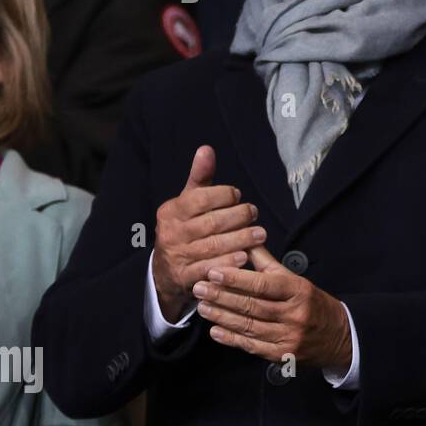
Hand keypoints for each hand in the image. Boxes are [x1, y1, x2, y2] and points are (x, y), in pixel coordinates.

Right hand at [152, 145, 263, 321]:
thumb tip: (207, 149)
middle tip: (255, 214)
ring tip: (260, 234)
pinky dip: (228, 262)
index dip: (223, 195)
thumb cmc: (185, 228)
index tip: (238, 196)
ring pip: (213, 246)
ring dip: (240, 239)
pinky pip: (209, 268)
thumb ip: (200, 178)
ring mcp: (177, 256)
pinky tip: (244, 256)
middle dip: (237, 217)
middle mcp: (171, 233)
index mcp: (171, 211)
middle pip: (211, 223)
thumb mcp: (188, 202)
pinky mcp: (185, 277)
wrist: (165, 270)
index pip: (200, 198)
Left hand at [192, 245, 352, 371]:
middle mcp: (294, 314)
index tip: (214, 272)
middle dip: (222, 296)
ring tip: (202, 307)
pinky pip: (251, 345)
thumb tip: (245, 241)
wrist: (338, 336)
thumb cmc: (312, 303)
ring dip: (222, 316)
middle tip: (199, 288)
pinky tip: (216, 330)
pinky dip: (231, 338)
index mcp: (298, 291)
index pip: (263, 284)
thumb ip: (267, 263)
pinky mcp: (281, 354)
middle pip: (252, 305)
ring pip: (249, 326)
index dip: (236, 279)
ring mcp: (288, 337)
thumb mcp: (296, 279)